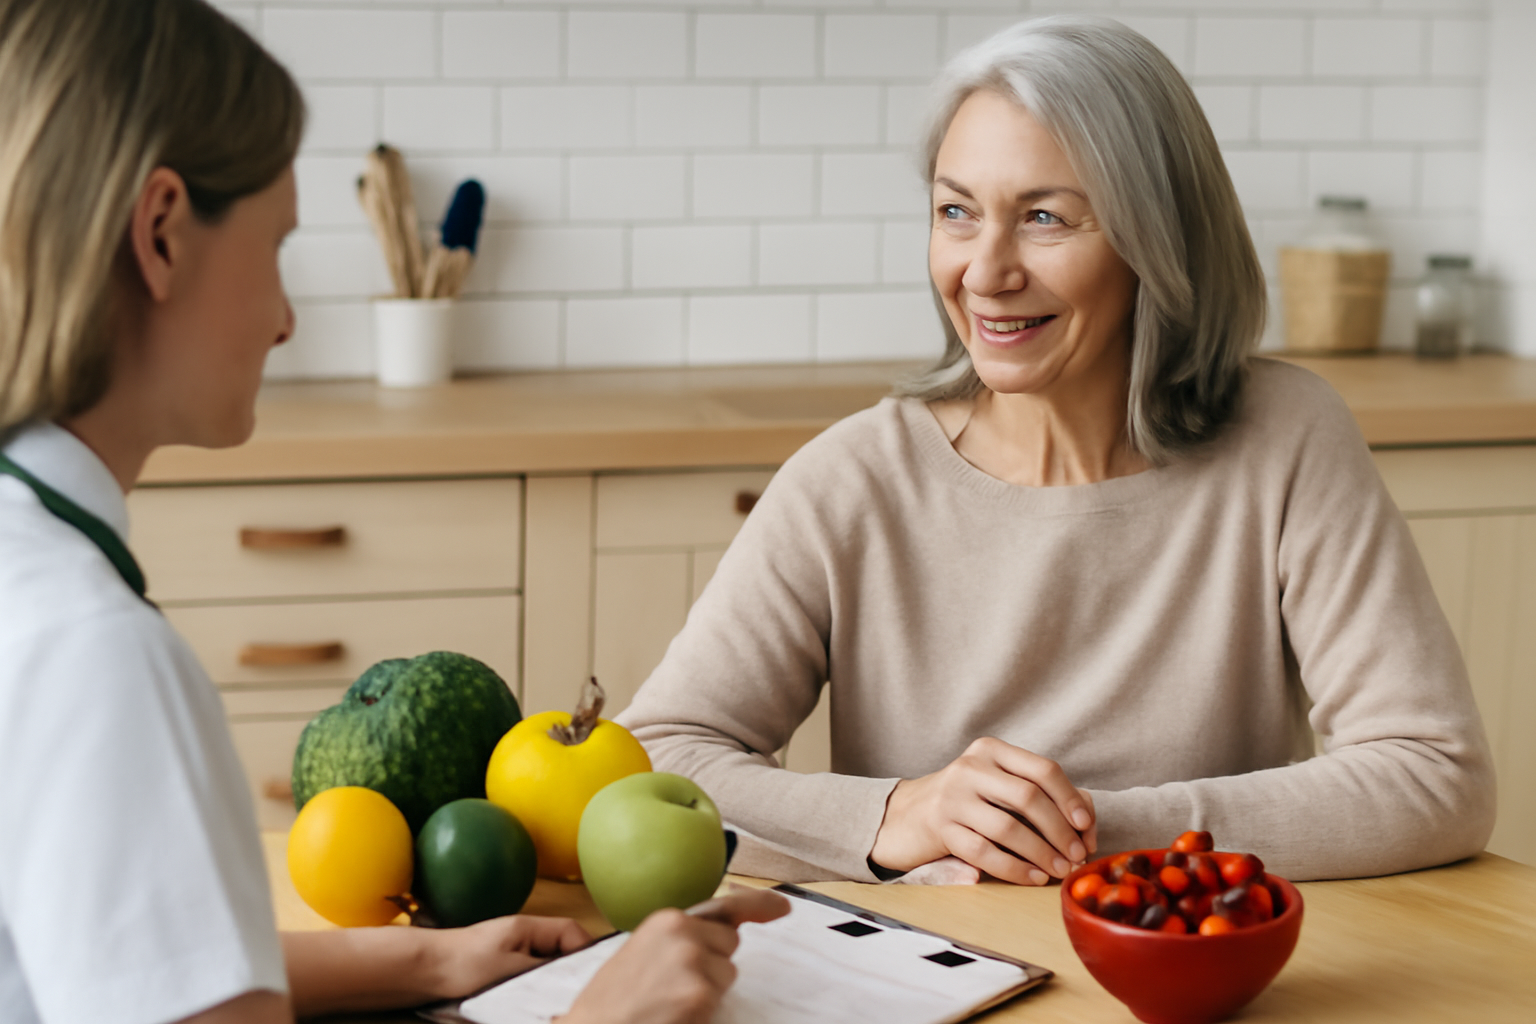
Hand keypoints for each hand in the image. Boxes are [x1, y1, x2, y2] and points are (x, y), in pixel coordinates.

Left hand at [430, 915, 593, 999]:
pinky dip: (533, 989)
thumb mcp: (509, 968)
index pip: (571, 932)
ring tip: (552, 999)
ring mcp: (512, 953)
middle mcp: (523, 937)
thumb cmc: (462, 963)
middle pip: (561, 949)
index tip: (591, 975)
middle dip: (569, 970)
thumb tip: (567, 975)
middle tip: (574, 992)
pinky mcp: (501, 970)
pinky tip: (530, 1002)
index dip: (586, 950)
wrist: (423, 969)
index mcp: (528, 927)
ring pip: (545, 966)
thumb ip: (542, 968)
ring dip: (549, 982)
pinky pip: (528, 977)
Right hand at [561, 888, 789, 1023]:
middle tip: (675, 987)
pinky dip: (703, 1011)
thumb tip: (721, 935)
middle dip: (713, 964)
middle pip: (728, 944)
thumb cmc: (612, 1003)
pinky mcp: (701, 993)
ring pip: (727, 974)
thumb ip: (678, 940)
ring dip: (707, 991)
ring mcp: (694, 961)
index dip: (760, 904)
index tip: (782, 907)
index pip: (726, 906)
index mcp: (667, 920)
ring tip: (669, 1003)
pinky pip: (720, 1000)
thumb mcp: (642, 954)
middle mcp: (683, 932)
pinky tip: (675, 1014)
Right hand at [868, 737, 1095, 884]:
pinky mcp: (940, 828)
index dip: (1069, 799)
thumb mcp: (997, 787)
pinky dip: (1014, 868)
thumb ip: (1039, 796)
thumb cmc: (967, 803)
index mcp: (991, 751)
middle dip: (1059, 831)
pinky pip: (984, 852)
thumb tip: (1085, 824)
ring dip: (1041, 853)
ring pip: (1008, 827)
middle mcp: (970, 768)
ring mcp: (952, 797)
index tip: (1085, 826)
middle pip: (1028, 797)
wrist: (907, 815)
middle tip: (1077, 856)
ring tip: (1059, 870)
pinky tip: (1032, 877)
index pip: (1042, 769)